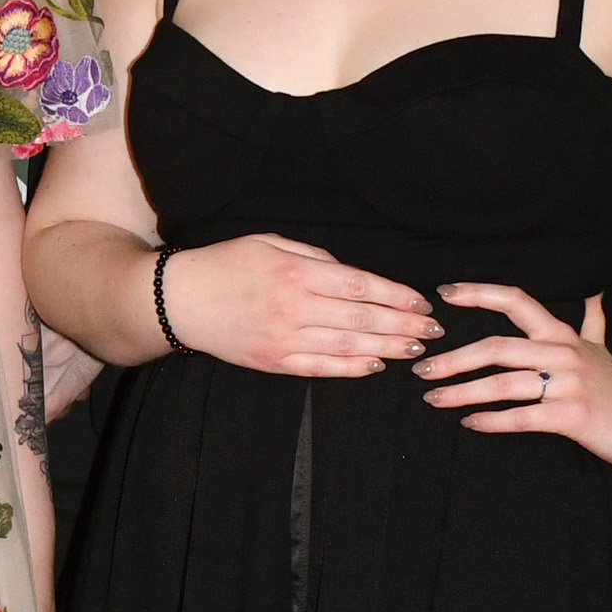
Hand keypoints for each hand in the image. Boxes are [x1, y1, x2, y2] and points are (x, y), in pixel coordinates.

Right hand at [164, 236, 436, 377]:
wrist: (177, 300)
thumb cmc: (225, 265)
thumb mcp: (270, 243)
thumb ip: (314, 257)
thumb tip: (353, 276)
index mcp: (297, 273)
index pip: (360, 286)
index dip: (397, 296)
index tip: (423, 303)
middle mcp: (295, 307)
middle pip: (362, 319)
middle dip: (404, 325)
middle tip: (434, 331)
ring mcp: (284, 338)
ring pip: (348, 347)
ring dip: (387, 349)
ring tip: (416, 350)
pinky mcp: (273, 361)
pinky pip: (320, 368)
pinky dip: (351, 369)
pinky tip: (376, 365)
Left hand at [419, 284, 611, 462]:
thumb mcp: (602, 347)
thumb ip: (593, 320)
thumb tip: (594, 293)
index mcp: (562, 335)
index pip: (516, 301)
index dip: (479, 293)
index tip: (444, 293)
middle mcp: (562, 353)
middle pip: (497, 348)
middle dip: (454, 359)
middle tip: (423, 369)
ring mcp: (567, 385)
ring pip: (504, 384)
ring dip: (463, 392)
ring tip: (435, 399)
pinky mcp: (571, 416)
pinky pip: (522, 417)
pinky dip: (492, 420)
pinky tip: (470, 423)